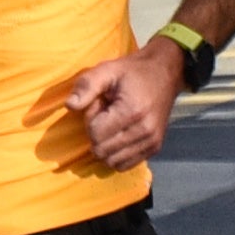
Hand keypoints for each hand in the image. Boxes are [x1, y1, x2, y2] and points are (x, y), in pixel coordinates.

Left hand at [66, 39, 182, 172]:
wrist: (165, 74)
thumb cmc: (132, 73)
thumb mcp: (107, 70)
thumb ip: (87, 86)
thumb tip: (70, 105)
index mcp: (132, 111)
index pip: (95, 134)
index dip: (91, 120)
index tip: (100, 106)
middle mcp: (144, 131)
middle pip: (101, 150)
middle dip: (97, 135)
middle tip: (106, 116)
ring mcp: (151, 142)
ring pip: (111, 161)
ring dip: (106, 146)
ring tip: (114, 126)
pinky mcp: (154, 149)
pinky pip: (124, 165)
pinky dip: (116, 155)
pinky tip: (120, 136)